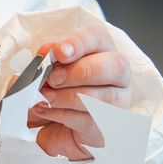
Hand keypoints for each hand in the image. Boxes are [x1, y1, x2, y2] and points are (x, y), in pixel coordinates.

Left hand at [28, 23, 133, 160]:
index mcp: (101, 50)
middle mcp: (117, 75)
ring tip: (45, 97)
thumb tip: (44, 55)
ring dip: (69, 96)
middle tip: (53, 78)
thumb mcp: (48, 71)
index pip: (98, 38)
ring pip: (104, 97)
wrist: (59, 124)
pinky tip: (46, 110)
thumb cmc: (58, 89)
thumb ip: (46, 61)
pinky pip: (89, 119)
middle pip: (114, 66)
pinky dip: (63, 115)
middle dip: (79, 72)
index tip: (60, 52)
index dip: (79, 43)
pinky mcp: (107, 126)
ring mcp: (117, 102)